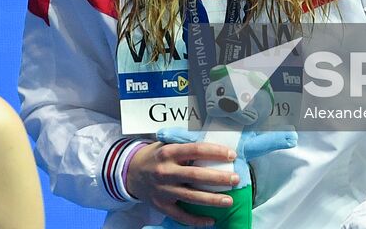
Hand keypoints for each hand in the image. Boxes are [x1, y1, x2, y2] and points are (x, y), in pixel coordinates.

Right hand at [125, 141, 239, 226]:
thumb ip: (185, 145)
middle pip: (195, 176)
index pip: (195, 150)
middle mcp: (165, 171)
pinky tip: (211, 220)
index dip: (215, 152)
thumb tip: (214, 147)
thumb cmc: (155, 156)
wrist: (131, 172)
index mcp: (168, 152)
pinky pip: (181, 216)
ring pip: (191, 197)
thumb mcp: (166, 144)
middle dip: (218, 178)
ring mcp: (163, 190)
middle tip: (235, 179)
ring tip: (229, 200)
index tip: (231, 155)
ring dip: (212, 200)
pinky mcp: (162, 206)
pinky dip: (196, 220)